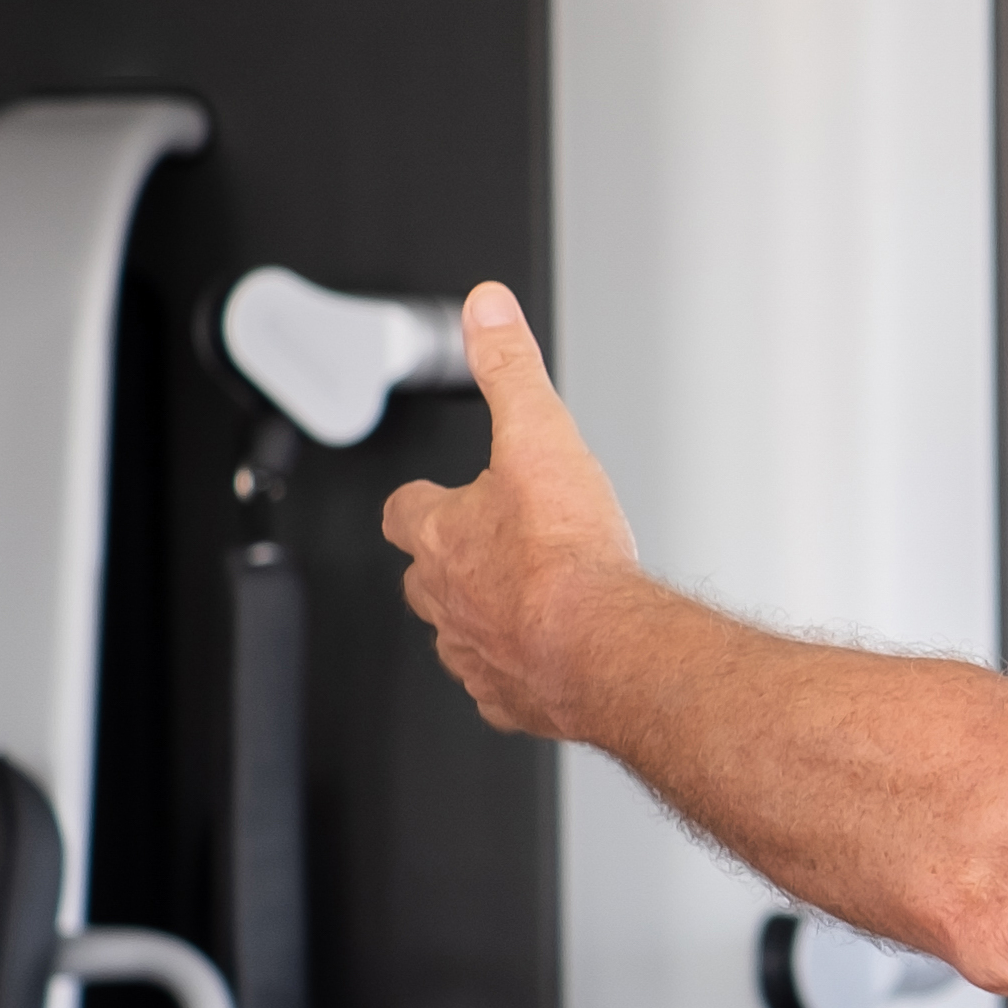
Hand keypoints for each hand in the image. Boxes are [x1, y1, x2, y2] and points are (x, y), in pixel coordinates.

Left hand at [379, 282, 648, 739]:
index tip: (434, 496)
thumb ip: (509, 367)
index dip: (421, 501)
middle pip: (423, 578)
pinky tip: (547, 660)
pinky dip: (516, 672)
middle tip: (484, 550)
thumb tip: (484, 309)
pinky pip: (499, 687)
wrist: (603, 644)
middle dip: (446, 563)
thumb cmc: (569, 554)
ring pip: (457, 635)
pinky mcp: (511, 698)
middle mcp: (447, 597)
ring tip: (519, 605)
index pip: (404, 512)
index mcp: (444, 534)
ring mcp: (475, 653)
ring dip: (479, 618)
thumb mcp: (539, 433)